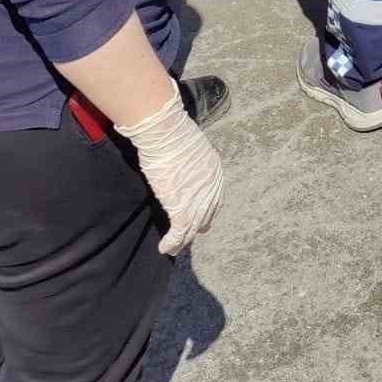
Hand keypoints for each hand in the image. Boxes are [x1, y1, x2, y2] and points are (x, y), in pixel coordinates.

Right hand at [115, 81, 223, 256]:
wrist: (166, 132)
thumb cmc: (173, 132)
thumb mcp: (191, 146)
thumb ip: (192, 160)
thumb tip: (182, 162)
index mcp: (215, 170)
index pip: (214, 198)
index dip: (206, 210)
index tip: (200, 217)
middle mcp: (212, 186)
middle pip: (206, 214)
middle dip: (197, 226)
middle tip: (187, 235)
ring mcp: (198, 199)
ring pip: (193, 228)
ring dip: (183, 240)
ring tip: (173, 249)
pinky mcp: (182, 207)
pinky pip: (180, 232)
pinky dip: (172, 242)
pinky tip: (165, 248)